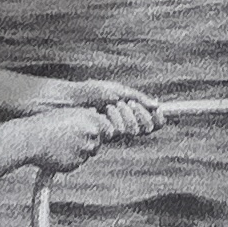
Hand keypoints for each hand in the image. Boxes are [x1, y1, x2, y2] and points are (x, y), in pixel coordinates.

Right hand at [15, 106, 111, 177]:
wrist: (30, 139)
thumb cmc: (45, 123)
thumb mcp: (68, 113)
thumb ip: (85, 117)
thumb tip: (98, 119)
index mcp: (89, 118)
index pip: (108, 128)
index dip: (103, 131)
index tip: (99, 133)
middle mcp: (89, 133)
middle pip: (99, 142)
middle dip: (90, 142)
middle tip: (73, 139)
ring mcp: (83, 149)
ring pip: (88, 153)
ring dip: (80, 151)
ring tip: (61, 144)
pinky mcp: (75, 163)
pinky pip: (77, 162)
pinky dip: (70, 159)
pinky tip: (57, 152)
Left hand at [48, 78, 165, 141]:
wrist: (68, 99)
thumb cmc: (90, 92)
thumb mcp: (117, 90)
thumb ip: (137, 97)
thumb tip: (157, 104)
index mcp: (131, 113)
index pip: (153, 122)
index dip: (159, 119)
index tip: (159, 111)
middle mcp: (125, 124)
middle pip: (145, 128)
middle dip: (139, 114)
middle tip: (128, 104)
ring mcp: (114, 131)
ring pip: (131, 131)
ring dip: (123, 115)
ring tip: (110, 106)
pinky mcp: (103, 136)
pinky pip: (116, 132)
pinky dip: (112, 119)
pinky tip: (103, 112)